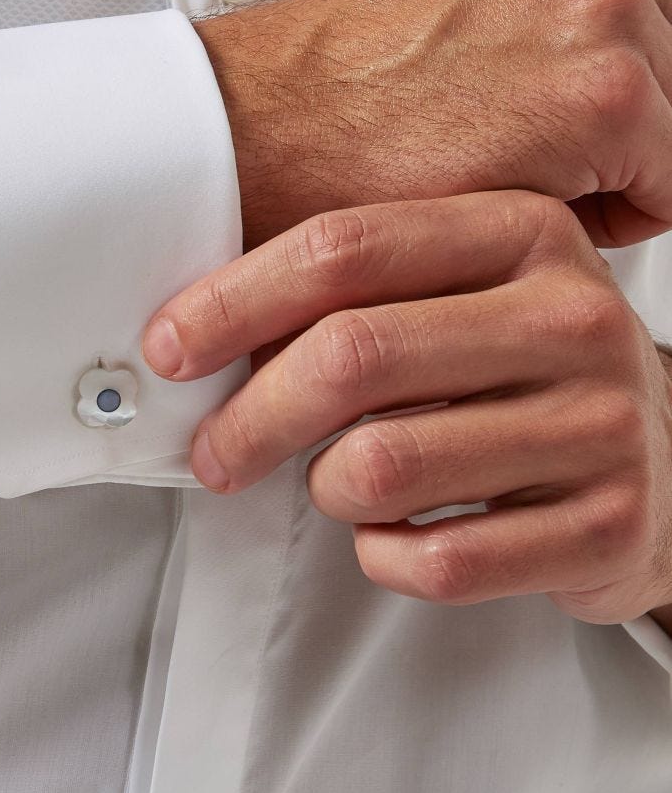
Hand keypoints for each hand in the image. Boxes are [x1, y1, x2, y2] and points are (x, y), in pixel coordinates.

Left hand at [141, 191, 671, 623]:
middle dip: (251, 417)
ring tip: (341, 485)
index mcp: (522, 232)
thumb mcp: (457, 298)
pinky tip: (393, 537)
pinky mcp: (611, 525)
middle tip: (214, 455)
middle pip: (353, 356)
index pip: (345, 249)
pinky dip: (383, 557)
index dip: (235, 301)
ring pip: (381, 466)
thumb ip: (356, 294)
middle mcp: (572, 317)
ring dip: (328, 489)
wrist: (661, 463)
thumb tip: (196, 335)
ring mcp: (602, 422)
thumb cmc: (519, 375)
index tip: (169, 350)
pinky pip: (436, 560)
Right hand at [195, 0, 671, 251]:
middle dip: (646, 114)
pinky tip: (527, 194)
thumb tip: (651, 50)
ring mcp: (609, 3)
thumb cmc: (349, 79)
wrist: (266, 128)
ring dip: (630, 165)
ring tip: (526, 166)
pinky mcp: (607, 95)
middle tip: (546, 142)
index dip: (651, 57)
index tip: (610, 100)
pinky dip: (618, 215)